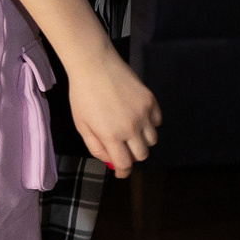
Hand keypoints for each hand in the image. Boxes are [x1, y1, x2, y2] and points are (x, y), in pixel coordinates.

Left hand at [64, 44, 159, 176]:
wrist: (94, 66)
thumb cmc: (83, 95)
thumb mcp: (82, 125)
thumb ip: (96, 146)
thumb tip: (110, 161)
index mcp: (111, 135)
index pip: (124, 163)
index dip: (122, 171)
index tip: (121, 173)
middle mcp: (131, 127)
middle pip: (142, 155)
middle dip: (132, 156)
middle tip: (123, 150)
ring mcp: (144, 114)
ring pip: (152, 140)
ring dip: (142, 141)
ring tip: (129, 131)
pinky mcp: (151, 101)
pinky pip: (157, 122)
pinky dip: (150, 125)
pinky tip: (137, 117)